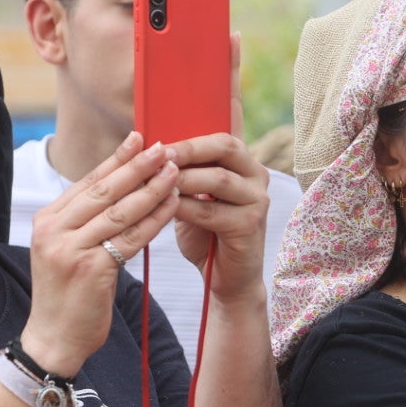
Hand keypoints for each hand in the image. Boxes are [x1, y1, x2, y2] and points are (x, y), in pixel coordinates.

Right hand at [20, 133, 179, 374]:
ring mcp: (70, 250)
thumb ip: (86, 221)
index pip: (87, 182)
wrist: (54, 339)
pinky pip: (130, 238)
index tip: (140, 138)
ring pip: (120, 212)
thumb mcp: (68, 250)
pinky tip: (172, 206)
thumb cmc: (68, 295)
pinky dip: (154, 220)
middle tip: (164, 147)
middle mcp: (54, 231)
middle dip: (137, 166)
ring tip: (175, 172)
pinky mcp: (91, 270)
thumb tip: (120, 186)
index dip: (116, 159)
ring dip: (151, 189)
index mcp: (48, 220)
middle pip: (104, 191)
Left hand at [169, 130, 270, 300]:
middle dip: (188, 149)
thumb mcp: (192, 196)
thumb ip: (182, 172)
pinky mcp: (251, 224)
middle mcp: (256, 176)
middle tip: (158, 154)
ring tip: (156, 181)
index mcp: (243, 163)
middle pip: (225, 147)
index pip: (222, 134)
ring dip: (183, 178)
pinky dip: (185, 208)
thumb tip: (148, 145)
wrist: (226, 278)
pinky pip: (212, 211)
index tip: (162, 132)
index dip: (195, 128)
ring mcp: (258, 199)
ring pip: (218, 179)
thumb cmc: (205, 233)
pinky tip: (165, 208)